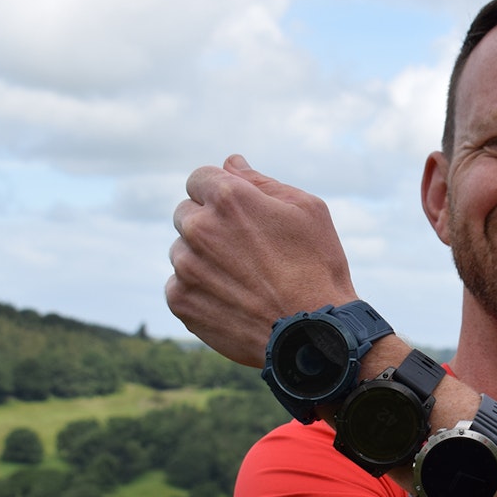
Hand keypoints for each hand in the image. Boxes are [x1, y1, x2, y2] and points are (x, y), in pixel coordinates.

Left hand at [166, 155, 356, 365]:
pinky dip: (199, 291)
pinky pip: (178, 286)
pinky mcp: (180, 300)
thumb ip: (261, 182)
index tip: (238, 214)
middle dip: (209, 225)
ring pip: (182, 251)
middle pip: (186, 213)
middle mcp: (199, 227)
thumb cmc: (318, 267)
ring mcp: (186, 266)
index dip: (220, 194)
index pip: (200, 178)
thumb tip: (231, 163)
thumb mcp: (306, 210)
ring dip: (203, 259)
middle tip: (245, 251)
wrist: (314, 333)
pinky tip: (232, 300)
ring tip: (242, 280)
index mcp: (229, 198)